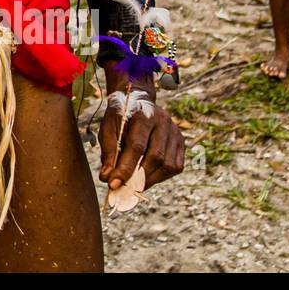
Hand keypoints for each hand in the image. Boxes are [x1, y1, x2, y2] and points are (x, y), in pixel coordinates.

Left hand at [97, 73, 185, 191]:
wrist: (137, 100)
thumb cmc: (120, 117)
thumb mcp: (108, 128)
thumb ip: (108, 152)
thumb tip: (107, 178)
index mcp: (143, 115)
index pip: (137, 146)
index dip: (125, 168)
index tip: (114, 184)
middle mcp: (164, 122)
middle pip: (156, 157)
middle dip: (138, 177)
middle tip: (124, 188)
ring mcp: (175, 131)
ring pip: (169, 165)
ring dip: (151, 180)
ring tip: (135, 184)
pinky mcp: (181, 141)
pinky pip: (176, 166)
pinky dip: (162, 176)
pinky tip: (148, 177)